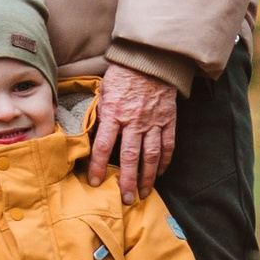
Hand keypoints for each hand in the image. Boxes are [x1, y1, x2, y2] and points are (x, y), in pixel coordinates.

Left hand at [89, 60, 178, 203]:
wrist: (150, 59)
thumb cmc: (122, 75)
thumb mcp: (104, 92)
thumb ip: (100, 114)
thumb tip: (91, 135)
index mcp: (114, 113)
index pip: (103, 145)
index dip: (97, 165)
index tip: (94, 182)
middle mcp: (133, 120)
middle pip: (129, 156)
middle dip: (127, 180)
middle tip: (125, 199)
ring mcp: (153, 121)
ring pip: (151, 155)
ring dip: (147, 177)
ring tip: (144, 193)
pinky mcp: (168, 120)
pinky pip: (168, 144)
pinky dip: (165, 161)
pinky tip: (160, 173)